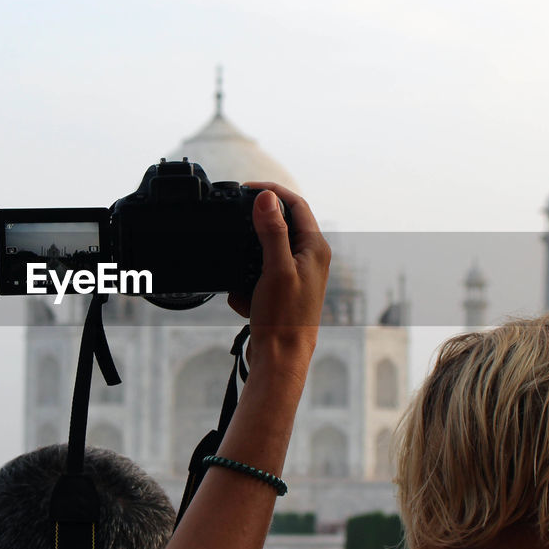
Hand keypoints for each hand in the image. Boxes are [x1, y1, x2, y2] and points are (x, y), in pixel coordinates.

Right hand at [228, 182, 329, 362]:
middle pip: (279, 226)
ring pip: (264, 252)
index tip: (244, 188)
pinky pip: (258, 276)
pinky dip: (246, 285)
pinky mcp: (283, 291)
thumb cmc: (284, 318)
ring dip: (247, 261)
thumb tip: (266, 197)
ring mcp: (297, 275)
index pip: (295, 203)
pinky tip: (244, 300)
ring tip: (242, 282)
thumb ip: (272, 231)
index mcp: (315, 248)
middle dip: (253, 230)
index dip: (271, 191)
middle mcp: (310, 258)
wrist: (282, 359)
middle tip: (234, 228)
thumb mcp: (274, 268)